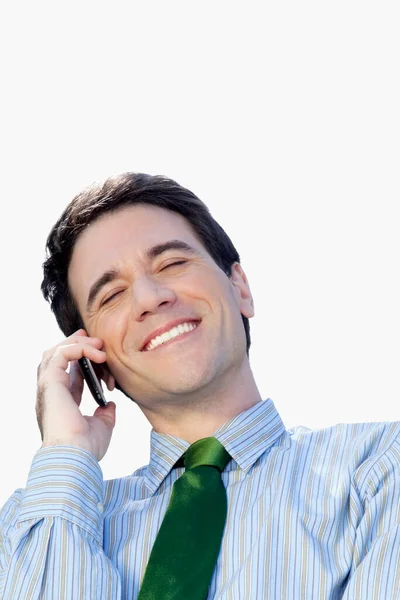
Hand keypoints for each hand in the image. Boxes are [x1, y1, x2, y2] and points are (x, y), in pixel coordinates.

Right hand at [36, 329, 115, 461]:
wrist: (74, 456)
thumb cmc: (85, 448)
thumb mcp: (101, 428)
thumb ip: (105, 415)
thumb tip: (110, 406)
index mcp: (60, 403)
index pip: (68, 374)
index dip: (82, 361)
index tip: (100, 354)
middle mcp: (51, 393)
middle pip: (57, 358)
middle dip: (76, 345)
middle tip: (97, 341)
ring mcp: (48, 386)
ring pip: (55, 352)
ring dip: (78, 343)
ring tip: (99, 343)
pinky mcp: (50, 381)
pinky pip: (62, 353)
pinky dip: (79, 348)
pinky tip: (98, 353)